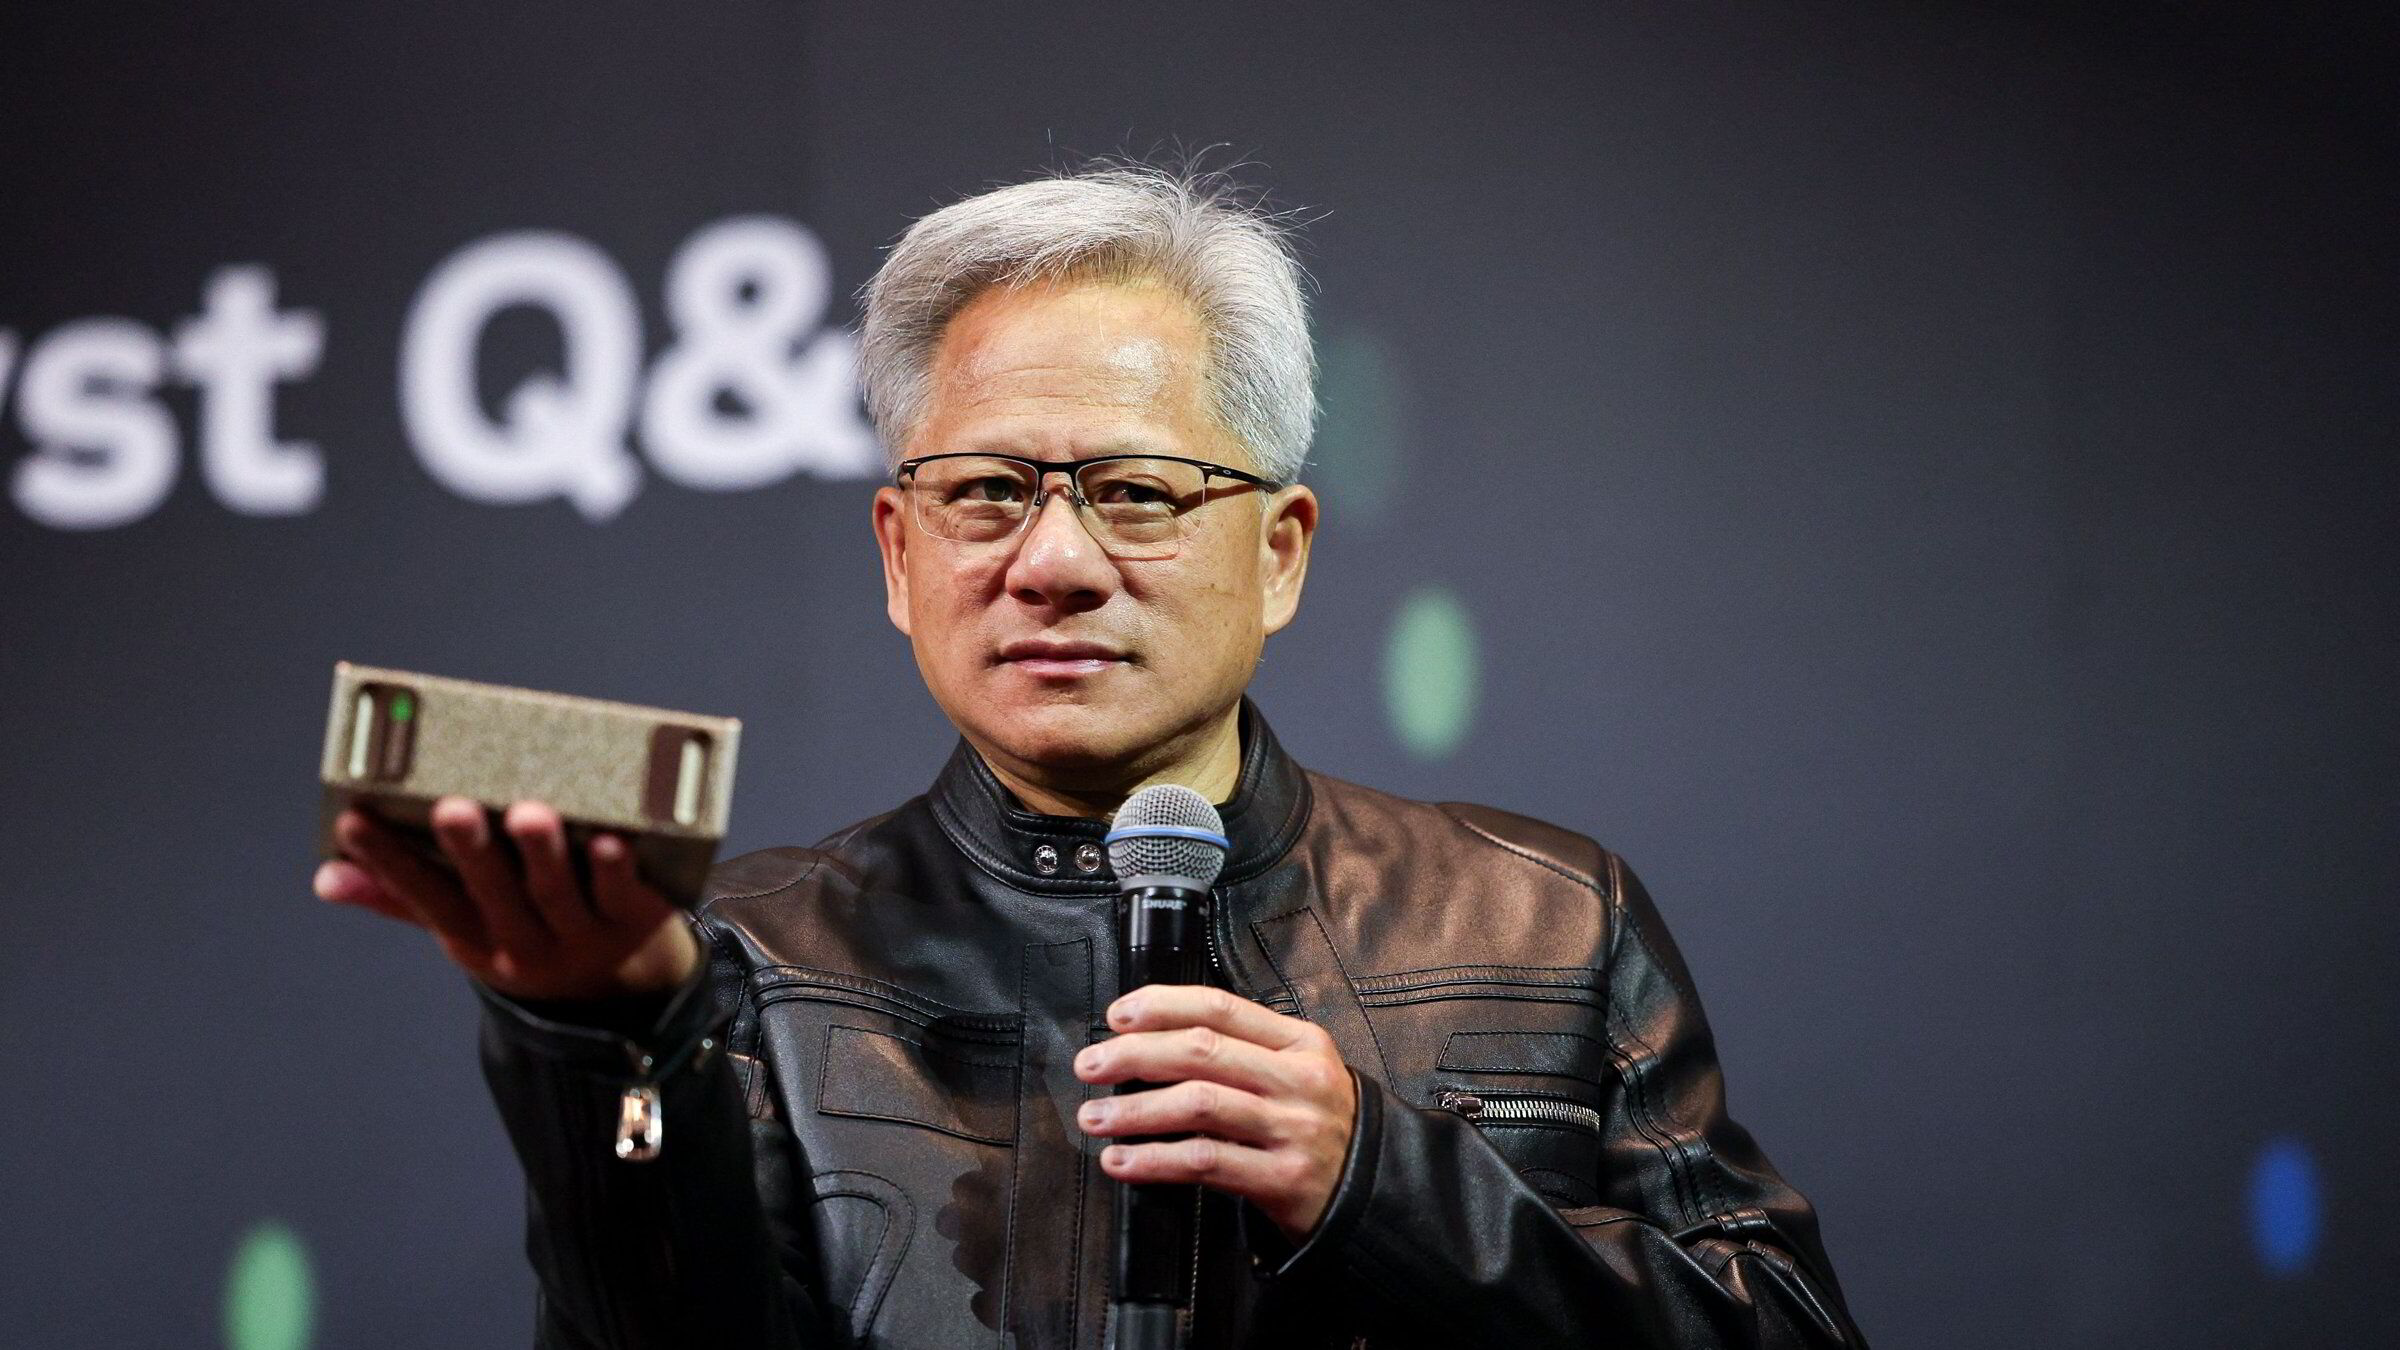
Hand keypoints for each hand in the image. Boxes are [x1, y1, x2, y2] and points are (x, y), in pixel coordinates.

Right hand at [313, 796, 699, 1001]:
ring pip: (558, 895)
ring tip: (530, 814)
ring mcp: (581, 935)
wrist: (623, 988)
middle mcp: (523, 943)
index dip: (388, 863)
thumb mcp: (465, 924)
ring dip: (543, 856)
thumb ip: (403, 896)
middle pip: (494, 895)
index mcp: (474, 939)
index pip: (424, 898)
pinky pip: (624, 896)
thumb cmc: (528, 929)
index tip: (354, 819)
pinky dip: (618, 871)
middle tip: (452, 808)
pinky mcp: (636, 921)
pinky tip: (612, 841)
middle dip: (471, 853)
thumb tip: (326, 876)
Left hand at [1071, 984, 1357, 1241]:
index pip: (1221, 1007)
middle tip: (1092, 1064)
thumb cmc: (1323, 1126)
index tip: (1118, 1016)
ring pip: (1197, 1105)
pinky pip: (1204, 1162)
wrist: (1379, 1190)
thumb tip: (1155, 1040)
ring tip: (1095, 1116)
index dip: (1162, 1006)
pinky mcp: (1282, 1178)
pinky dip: (1153, 1160)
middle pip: (1201, 1051)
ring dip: (1134, 1110)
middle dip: (1134, 1054)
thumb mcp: (1301, 1071)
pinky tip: (1123, 1162)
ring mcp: (1292, 1128)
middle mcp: (1297, 1079)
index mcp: (1299, 1042)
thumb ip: (1246, 1051)